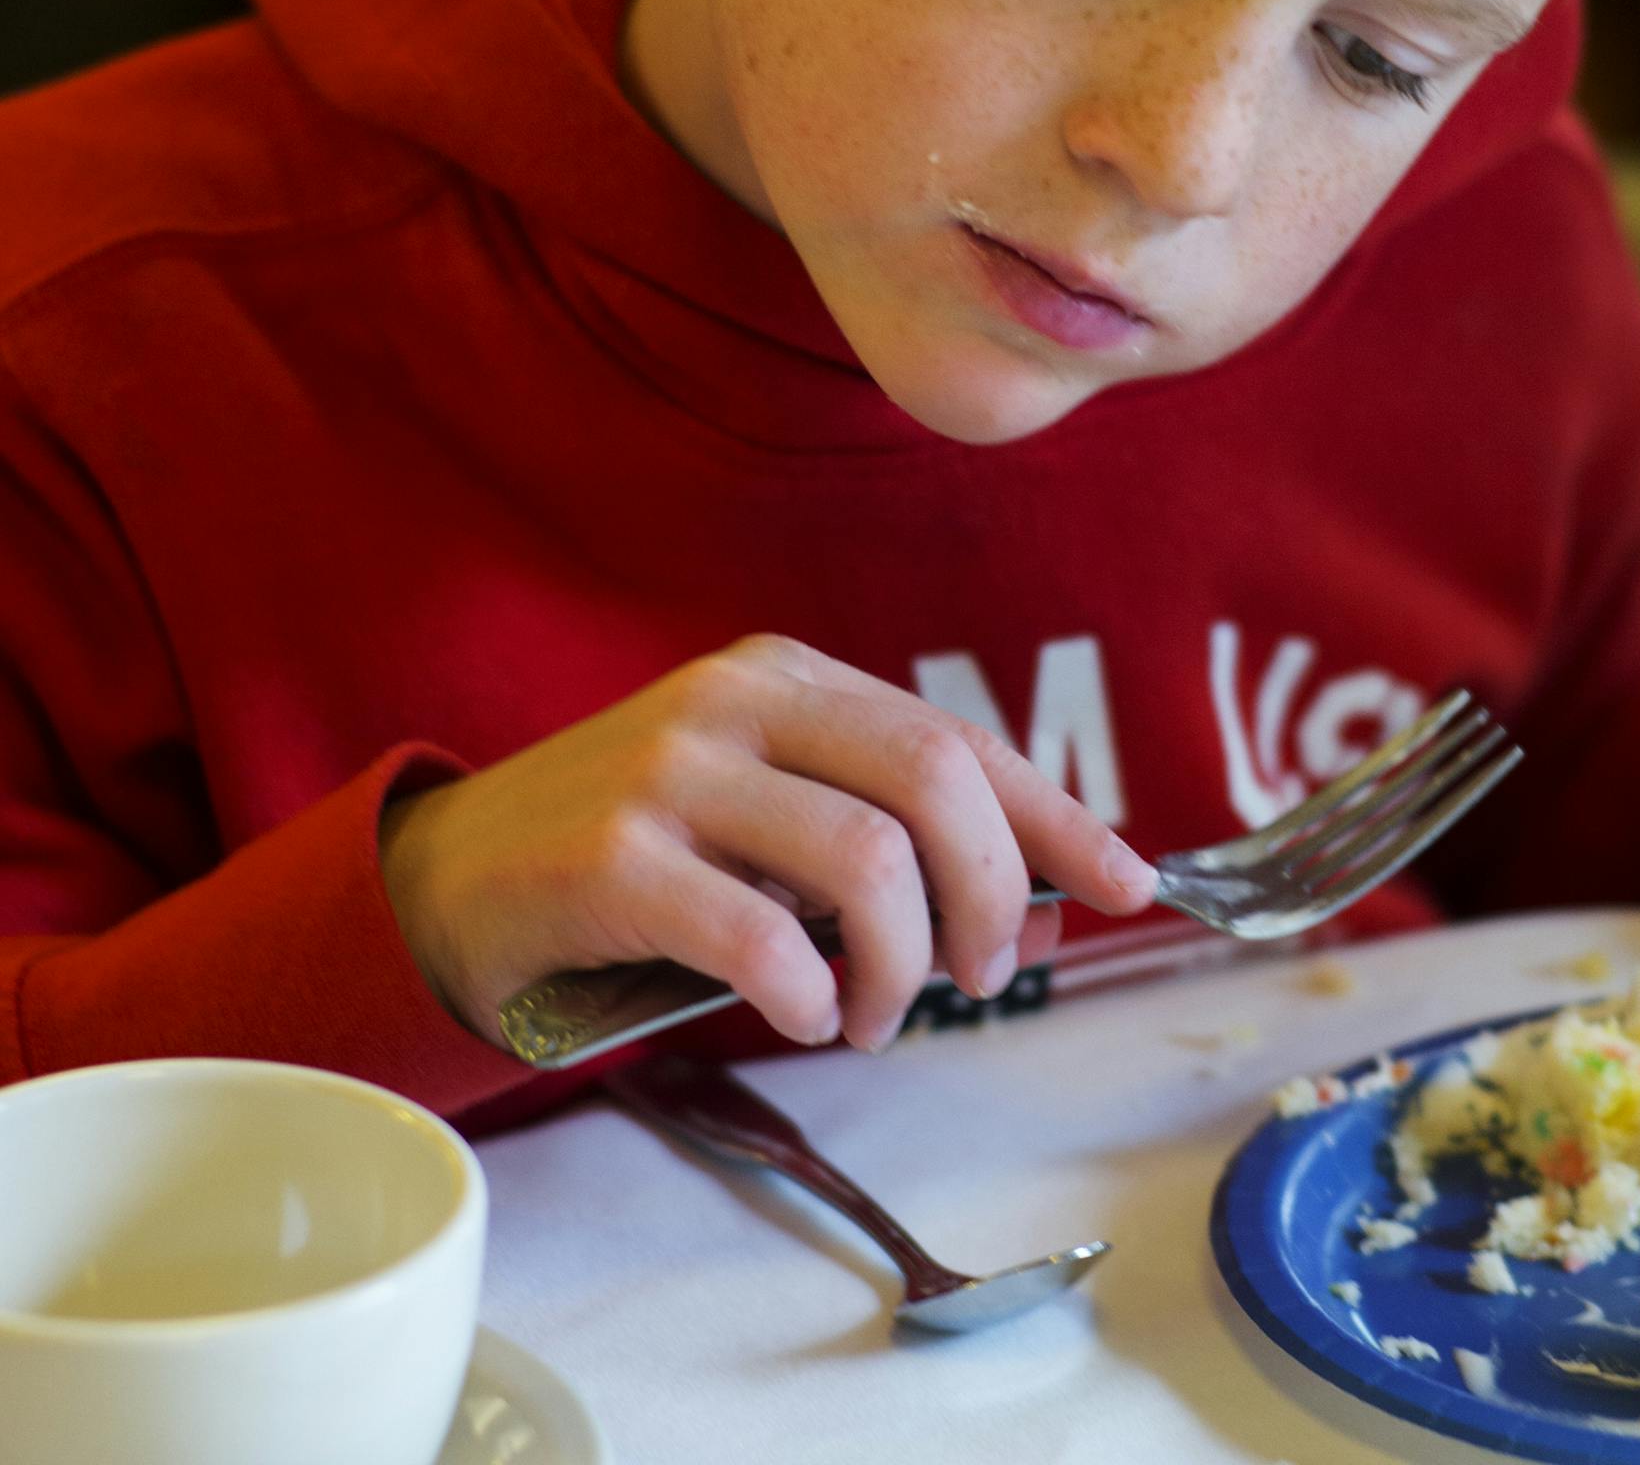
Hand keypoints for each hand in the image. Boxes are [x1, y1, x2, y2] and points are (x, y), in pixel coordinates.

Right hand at [379, 634, 1158, 1054]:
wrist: (454, 879)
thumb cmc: (642, 856)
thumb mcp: (771, 819)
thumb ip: (883, 836)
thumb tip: (1042, 898)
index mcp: (792, 677)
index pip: (959, 739)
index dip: (1057, 816)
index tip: (1129, 883)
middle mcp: (739, 701)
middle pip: (934, 779)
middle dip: (993, 894)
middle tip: (981, 978)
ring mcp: (671, 769)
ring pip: (865, 858)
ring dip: (904, 963)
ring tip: (876, 1016)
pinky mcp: (609, 854)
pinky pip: (756, 932)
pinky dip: (805, 991)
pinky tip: (802, 1014)